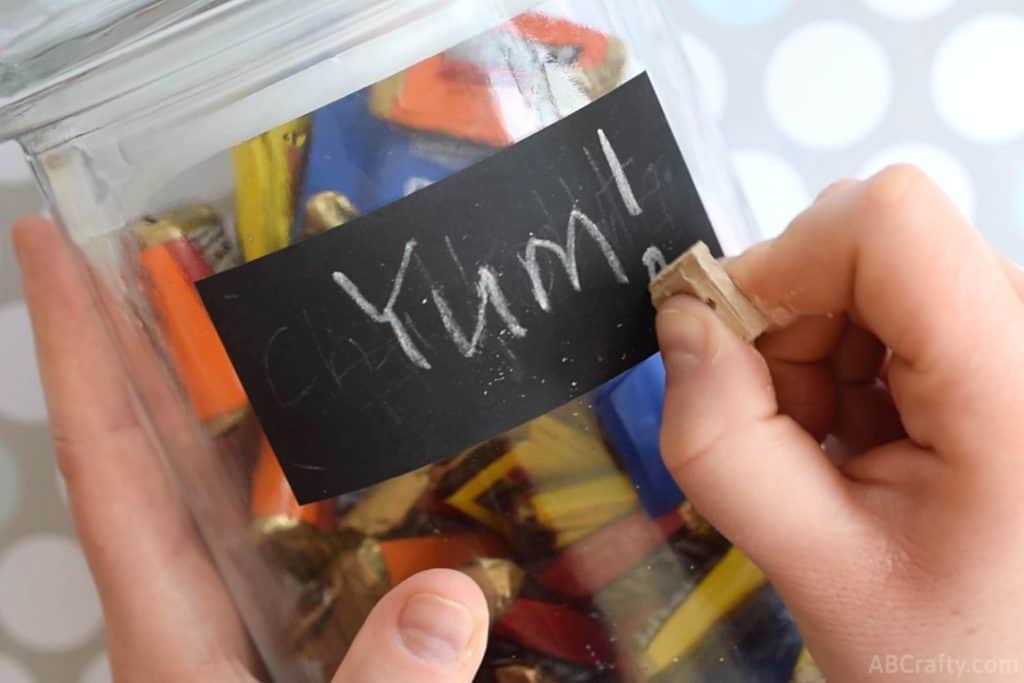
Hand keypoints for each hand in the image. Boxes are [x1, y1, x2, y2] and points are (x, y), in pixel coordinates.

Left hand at [12, 217, 488, 681]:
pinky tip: (362, 431)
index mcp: (173, 622)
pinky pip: (302, 519)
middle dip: (156, 332)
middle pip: (163, 441)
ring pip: (234, 472)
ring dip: (241, 383)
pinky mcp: (302, 623)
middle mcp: (200, 595)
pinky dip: (319, 460)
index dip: (79, 345)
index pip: (111, 457)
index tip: (48, 243)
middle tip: (176, 234)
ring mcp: (251, 605)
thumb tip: (449, 600)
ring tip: (273, 299)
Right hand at [656, 166, 1023, 681]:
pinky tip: (860, 435)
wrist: (1015, 680)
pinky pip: (892, 302)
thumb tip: (680, 322)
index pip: (889, 222)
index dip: (783, 263)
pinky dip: (844, 360)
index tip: (731, 345)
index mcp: (1015, 392)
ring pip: (871, 269)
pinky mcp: (1000, 346)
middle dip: (791, 325)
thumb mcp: (814, 569)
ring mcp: (1021, 338)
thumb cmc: (945, 653)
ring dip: (814, 350)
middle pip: (871, 243)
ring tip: (831, 446)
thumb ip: (723, 445)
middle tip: (791, 430)